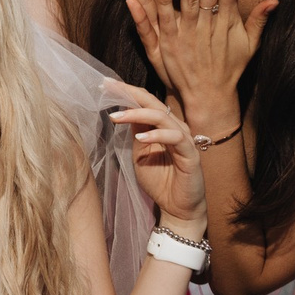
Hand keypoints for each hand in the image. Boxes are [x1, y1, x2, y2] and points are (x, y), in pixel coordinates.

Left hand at [110, 83, 206, 228]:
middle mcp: (175, 128)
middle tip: (108, 88)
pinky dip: (157, 135)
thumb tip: (123, 112)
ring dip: (138, 115)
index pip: (144, 103)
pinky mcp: (191, 154)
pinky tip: (141, 138)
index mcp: (162, 127)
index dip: (126, 93)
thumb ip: (136, 134)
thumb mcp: (141, 155)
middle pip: (153, 104)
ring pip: (162, 117)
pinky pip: (175, 138)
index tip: (104, 85)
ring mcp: (184, 140)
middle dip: (129, 94)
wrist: (177, 209)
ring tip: (116, 117)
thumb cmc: (160, 182)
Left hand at [113, 0, 275, 122]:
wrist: (211, 97)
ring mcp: (189, 36)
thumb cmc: (229, 70)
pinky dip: (164, 6)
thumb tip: (275, 0)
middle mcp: (209, 27)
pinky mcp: (171, 46)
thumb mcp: (249, 46)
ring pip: (190, 4)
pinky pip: (166, 22)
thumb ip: (259, 22)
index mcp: (227, 23)